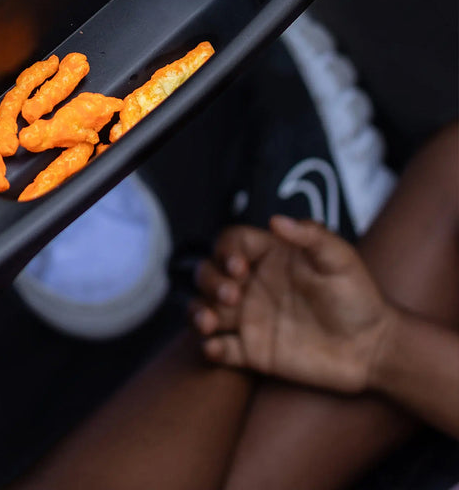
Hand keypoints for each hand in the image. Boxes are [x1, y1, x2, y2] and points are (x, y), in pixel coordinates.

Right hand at [191, 216, 394, 393]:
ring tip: (208, 323)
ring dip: (198, 312)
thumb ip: (311, 235)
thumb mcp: (340, 259)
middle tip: (233, 295)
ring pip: (204, 307)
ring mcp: (249, 318)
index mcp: (267, 257)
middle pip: (208, 272)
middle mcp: (252, 284)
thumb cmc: (359, 297)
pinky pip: (221, 348)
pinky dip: (210, 348)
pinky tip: (216, 348)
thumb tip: (277, 220)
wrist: (374, 349)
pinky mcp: (253, 350)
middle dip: (210, 281)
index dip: (226, 250)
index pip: (230, 242)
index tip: (239, 267)